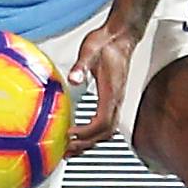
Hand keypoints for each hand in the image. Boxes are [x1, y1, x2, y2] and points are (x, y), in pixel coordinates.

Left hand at [66, 21, 136, 153]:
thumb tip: (73, 79)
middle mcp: (116, 100)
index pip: (101, 122)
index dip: (86, 133)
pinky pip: (105, 122)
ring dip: (90, 142)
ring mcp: (116, 101)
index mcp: (111, 92)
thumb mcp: (90, 51)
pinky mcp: (112, 98)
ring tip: (71, 148)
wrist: (120, 37)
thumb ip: (81, 66)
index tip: (69, 136)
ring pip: (107, 131)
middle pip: (105, 133)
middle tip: (66, 150)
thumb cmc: (106, 44)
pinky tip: (81, 132)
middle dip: (86, 144)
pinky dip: (93, 132)